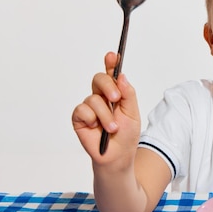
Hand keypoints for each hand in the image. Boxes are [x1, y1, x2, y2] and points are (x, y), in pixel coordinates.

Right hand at [71, 52, 140, 167]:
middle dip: (108, 86)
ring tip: (112, 128)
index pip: (112, 74)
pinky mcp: (79, 118)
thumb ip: (128, 94)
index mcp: (115, 93)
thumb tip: (121, 76)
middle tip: (116, 99)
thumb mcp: (133, 113)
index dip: (111, 63)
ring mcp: (89, 107)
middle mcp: (101, 97)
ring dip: (105, 115)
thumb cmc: (126, 135)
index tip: (113, 55)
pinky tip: (96, 128)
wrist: (118, 156)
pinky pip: (82, 110)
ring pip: (93, 98)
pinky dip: (92, 119)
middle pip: (99, 79)